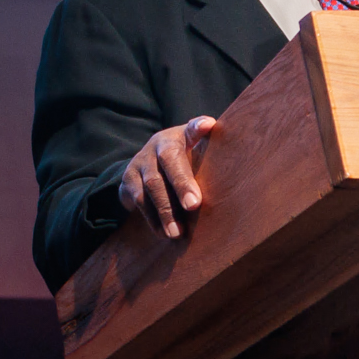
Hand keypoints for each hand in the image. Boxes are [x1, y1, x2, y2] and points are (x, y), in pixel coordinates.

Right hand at [118, 117, 219, 240]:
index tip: (209, 125)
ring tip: (177, 232)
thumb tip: (231, 154)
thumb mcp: (193, 152)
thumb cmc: (181, 160)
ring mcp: (140, 161)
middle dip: (181, 184)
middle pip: (169, 161)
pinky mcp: (127, 180)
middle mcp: (157, 144)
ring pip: (151, 185)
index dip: (198, 127)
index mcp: (179, 136)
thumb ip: (208, 152)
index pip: (191, 128)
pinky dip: (151, 218)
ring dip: (164, 210)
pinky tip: (162, 232)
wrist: (144, 164)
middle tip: (194, 205)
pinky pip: (138, 200)